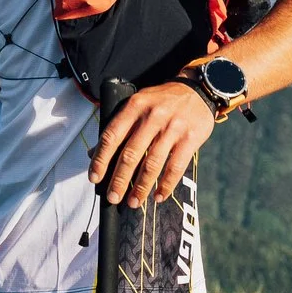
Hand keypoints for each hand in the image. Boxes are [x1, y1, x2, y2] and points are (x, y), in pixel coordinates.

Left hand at [90, 81, 216, 207]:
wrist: (197, 90)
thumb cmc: (161, 101)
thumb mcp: (138, 105)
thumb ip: (118, 127)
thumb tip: (94, 154)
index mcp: (135, 106)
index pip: (112, 136)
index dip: (101, 159)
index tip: (95, 178)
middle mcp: (152, 117)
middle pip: (131, 154)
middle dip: (119, 179)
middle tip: (113, 197)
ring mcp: (172, 128)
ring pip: (153, 164)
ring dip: (141, 187)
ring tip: (133, 202)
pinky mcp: (190, 139)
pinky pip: (175, 167)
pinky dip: (166, 185)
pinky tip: (158, 196)